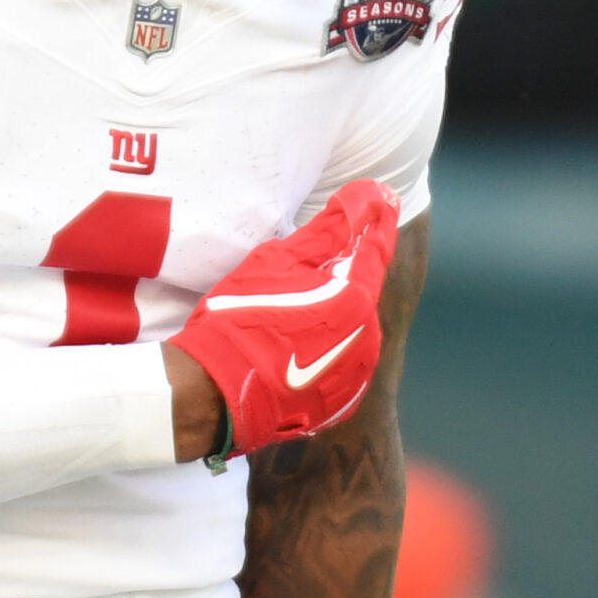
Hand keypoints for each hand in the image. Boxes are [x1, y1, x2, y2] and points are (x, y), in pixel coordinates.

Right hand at [170, 182, 401, 455]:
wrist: (216, 395)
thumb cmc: (242, 319)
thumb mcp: (278, 261)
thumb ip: (329, 228)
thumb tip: (368, 195)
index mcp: (357, 296)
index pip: (377, 246)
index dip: (377, 220)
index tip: (381, 199)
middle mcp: (369, 336)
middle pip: (362, 289)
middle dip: (343, 276)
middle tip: (305, 272)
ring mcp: (357, 373)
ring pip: (353, 327)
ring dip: (334, 315)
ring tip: (291, 317)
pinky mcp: (341, 402)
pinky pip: (341, 363)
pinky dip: (325, 350)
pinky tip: (293, 348)